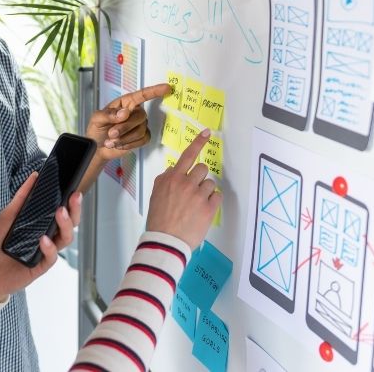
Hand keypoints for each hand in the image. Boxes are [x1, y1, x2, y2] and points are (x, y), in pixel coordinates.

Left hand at [0, 173, 82, 301]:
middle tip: (73, 196)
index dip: (70, 200)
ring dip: (65, 224)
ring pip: (66, 237)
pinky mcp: (41, 265)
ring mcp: (46, 250)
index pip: (62, 210)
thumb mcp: (5, 218)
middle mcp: (48, 235)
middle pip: (70, 222)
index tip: (72, 188)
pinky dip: (49, 247)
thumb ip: (19, 200)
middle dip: (75, 209)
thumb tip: (33, 178)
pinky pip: (52, 256)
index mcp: (41, 223)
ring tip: (60, 212)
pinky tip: (43, 239)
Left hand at [86, 83, 170, 161]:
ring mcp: (140, 125)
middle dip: (125, 127)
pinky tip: (120, 145)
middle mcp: (135, 112)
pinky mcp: (142, 138)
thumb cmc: (97, 129)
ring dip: (124, 138)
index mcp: (125, 103)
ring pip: (140, 130)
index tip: (167, 88)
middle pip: (140, 116)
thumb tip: (124, 113)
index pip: (142, 95)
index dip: (155, 91)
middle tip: (110, 134)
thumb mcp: (97, 119)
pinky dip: (129, 144)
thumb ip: (109, 115)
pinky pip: (142, 140)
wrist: (98, 148)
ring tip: (111, 141)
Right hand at [146, 128, 221, 249]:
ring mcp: (198, 195)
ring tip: (196, 205)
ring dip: (206, 191)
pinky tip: (203, 210)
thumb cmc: (159, 219)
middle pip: (203, 169)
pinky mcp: (209, 208)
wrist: (166, 241)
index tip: (207, 133)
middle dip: (200, 178)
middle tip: (194, 191)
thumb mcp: (156, 194)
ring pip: (211, 183)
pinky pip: (217, 196)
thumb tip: (175, 170)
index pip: (188, 155)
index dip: (198, 142)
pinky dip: (212, 202)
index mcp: (172, 178)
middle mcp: (186, 183)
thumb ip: (165, 179)